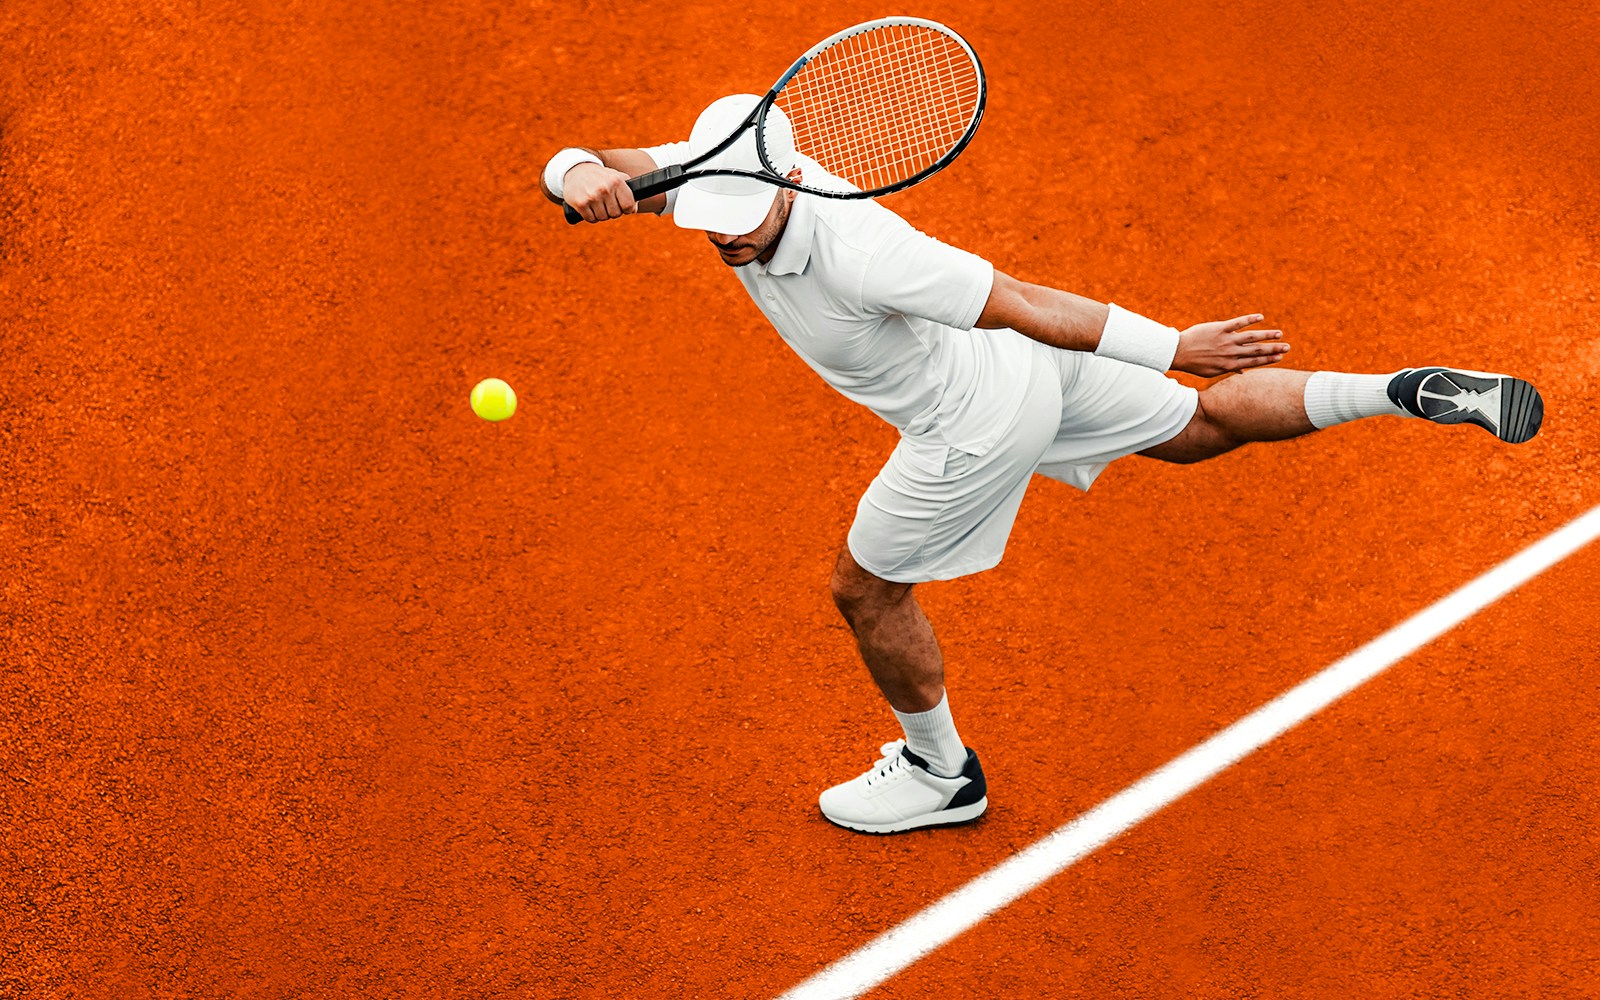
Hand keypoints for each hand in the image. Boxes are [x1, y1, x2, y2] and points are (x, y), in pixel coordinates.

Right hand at [563, 162, 637, 222]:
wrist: (576, 169)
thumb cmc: (601, 176)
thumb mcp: (617, 177)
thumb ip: (629, 192)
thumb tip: (633, 209)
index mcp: (616, 181)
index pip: (629, 205)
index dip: (627, 208)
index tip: (622, 206)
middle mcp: (605, 188)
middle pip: (616, 214)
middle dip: (612, 211)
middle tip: (606, 202)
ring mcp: (592, 196)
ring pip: (603, 218)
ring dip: (601, 213)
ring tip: (596, 202)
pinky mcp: (581, 203)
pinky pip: (591, 219)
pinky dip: (590, 216)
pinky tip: (588, 205)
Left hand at [1172, 314, 1288, 376]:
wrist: (1178, 352)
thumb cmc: (1195, 363)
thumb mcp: (1212, 371)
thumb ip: (1229, 369)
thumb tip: (1242, 372)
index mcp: (1229, 365)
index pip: (1253, 362)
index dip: (1268, 360)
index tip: (1281, 357)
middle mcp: (1230, 353)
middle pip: (1256, 351)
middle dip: (1273, 349)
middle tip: (1287, 347)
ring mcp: (1225, 340)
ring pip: (1250, 337)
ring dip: (1266, 335)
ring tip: (1279, 334)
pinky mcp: (1219, 329)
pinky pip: (1237, 323)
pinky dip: (1250, 319)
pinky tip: (1261, 317)